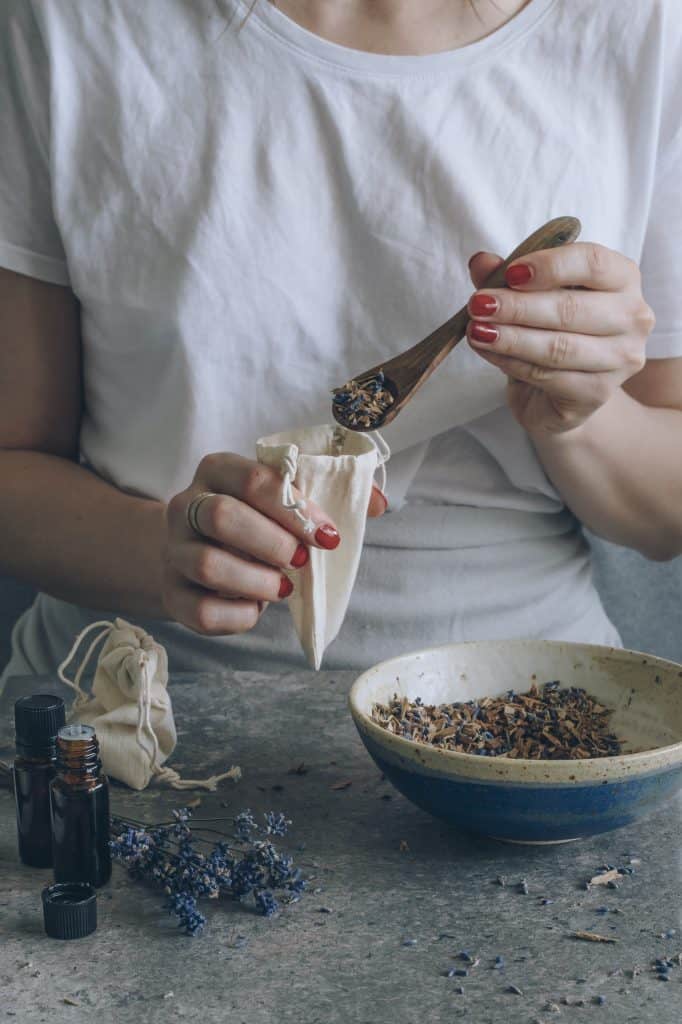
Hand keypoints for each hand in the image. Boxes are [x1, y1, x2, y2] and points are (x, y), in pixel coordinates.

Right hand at [163, 452, 385, 634]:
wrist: (192, 554)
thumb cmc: (252, 523)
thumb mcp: (284, 501)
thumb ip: (330, 496)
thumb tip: (379, 503)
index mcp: (218, 470)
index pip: (255, 479)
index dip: (297, 509)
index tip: (328, 536)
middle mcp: (186, 505)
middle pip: (223, 516)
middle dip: (274, 542)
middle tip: (302, 559)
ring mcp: (173, 550)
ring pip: (209, 565)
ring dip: (258, 581)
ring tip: (283, 587)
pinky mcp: (171, 594)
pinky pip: (203, 611)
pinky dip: (239, 615)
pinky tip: (255, 607)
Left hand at [466, 243, 655, 435]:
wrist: (561, 392)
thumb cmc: (552, 332)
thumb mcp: (528, 297)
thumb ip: (507, 277)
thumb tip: (480, 262)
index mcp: (622, 278)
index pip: (593, 262)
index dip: (550, 265)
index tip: (510, 273)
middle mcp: (632, 317)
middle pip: (571, 308)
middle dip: (518, 306)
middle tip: (478, 304)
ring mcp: (621, 359)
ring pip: (558, 347)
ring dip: (510, 338)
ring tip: (476, 331)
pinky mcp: (598, 393)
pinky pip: (547, 375)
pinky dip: (512, 362)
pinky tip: (489, 352)